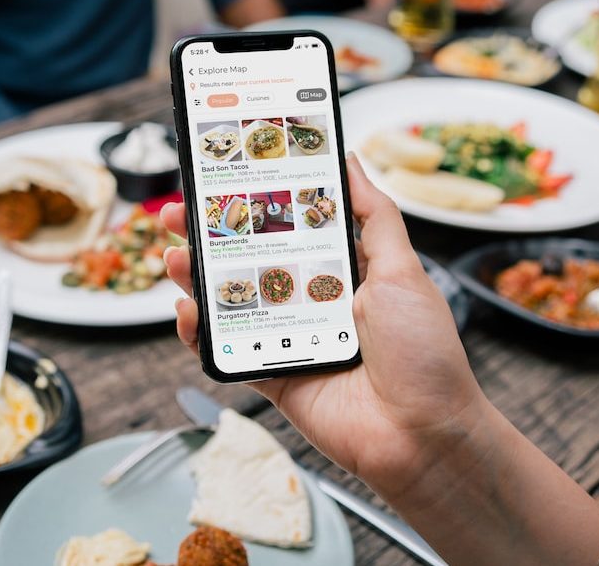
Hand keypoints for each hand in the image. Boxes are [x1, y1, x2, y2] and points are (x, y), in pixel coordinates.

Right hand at [161, 155, 487, 491]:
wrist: (424, 437)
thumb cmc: (424, 353)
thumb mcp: (404, 271)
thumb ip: (374, 215)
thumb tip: (351, 162)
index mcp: (344, 270)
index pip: (290, 224)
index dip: (256, 201)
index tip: (226, 176)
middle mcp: (312, 300)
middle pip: (249, 259)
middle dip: (211, 234)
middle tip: (178, 211)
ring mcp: (288, 337)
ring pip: (230, 301)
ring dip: (196, 277)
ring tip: (174, 255)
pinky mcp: (272, 376)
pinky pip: (226, 349)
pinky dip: (200, 332)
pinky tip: (188, 311)